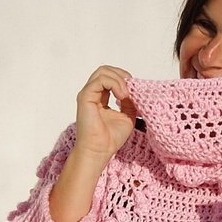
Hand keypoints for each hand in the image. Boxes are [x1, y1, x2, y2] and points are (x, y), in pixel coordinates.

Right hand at [49, 66, 135, 221]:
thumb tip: (136, 90)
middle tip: (132, 88)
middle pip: (105, 70)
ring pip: (103, 72)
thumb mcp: (127, 116)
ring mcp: (87, 94)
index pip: (110, 77)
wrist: (99, 151)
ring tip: (127, 94)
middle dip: (122, 75)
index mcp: (100, 97)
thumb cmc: (110, 139)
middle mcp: (92, 94)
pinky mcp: (85, 97)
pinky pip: (101, 80)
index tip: (135, 90)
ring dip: (119, 79)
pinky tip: (122, 96)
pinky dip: (115, 84)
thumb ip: (130, 102)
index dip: (124, 79)